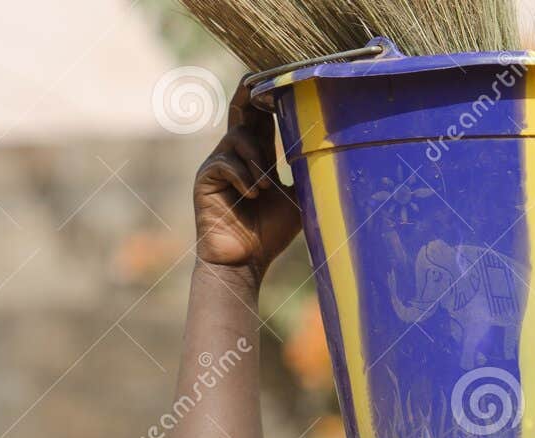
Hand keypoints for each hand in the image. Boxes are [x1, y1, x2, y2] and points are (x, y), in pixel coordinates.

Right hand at [193, 78, 301, 276]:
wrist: (244, 263)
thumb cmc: (270, 234)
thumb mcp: (295, 199)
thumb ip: (303, 174)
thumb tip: (329, 151)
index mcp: (257, 157)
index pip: (261, 117)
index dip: (268, 98)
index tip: (281, 78)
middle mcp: (235, 155)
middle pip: (241, 111)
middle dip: (250, 93)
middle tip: (258, 79)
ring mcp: (218, 166)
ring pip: (237, 138)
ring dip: (255, 159)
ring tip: (265, 187)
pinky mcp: (205, 179)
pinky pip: (224, 163)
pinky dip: (243, 177)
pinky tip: (252, 195)